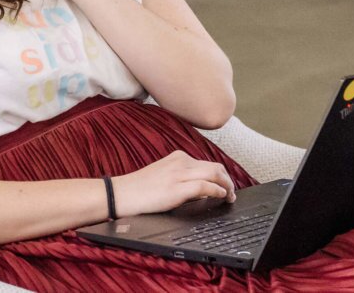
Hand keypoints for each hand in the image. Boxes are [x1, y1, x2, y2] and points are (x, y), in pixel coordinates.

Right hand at [112, 150, 236, 217]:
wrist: (121, 194)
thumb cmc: (139, 190)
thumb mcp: (164, 176)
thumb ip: (182, 178)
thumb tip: (203, 189)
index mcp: (178, 158)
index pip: (207, 164)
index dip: (221, 175)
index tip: (226, 186)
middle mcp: (181, 162)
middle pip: (215, 167)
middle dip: (228, 180)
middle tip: (232, 193)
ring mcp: (179, 174)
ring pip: (214, 173)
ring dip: (227, 185)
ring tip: (230, 196)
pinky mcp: (177, 188)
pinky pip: (205, 186)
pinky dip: (218, 191)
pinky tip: (221, 196)